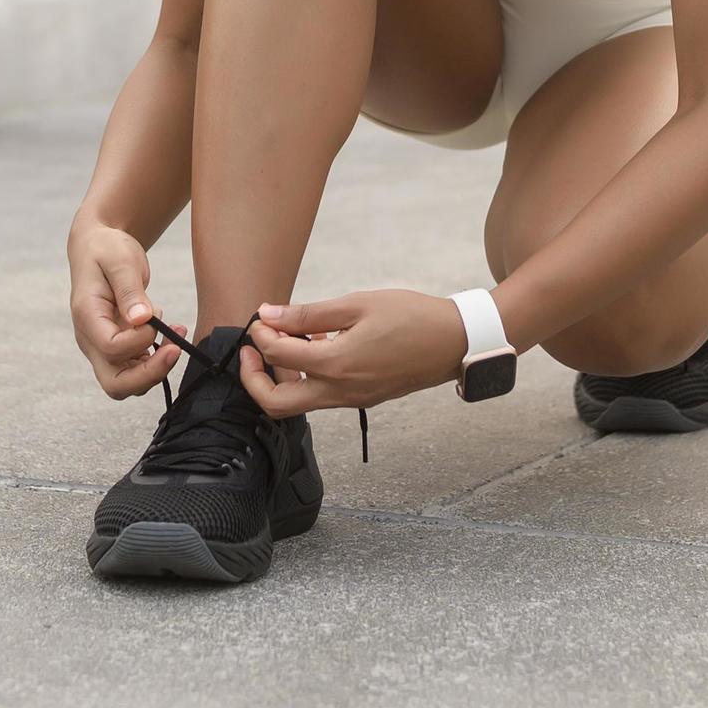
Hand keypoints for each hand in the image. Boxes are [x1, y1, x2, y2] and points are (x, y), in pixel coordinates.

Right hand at [68, 221, 181, 399]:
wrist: (98, 248)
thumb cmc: (107, 250)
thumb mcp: (120, 260)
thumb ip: (130, 290)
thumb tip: (142, 320)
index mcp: (87, 317)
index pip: (111, 349)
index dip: (139, 341)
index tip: (157, 319)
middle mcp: (91, 340)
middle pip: (115, 384)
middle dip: (149, 375)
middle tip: (175, 349)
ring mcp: (102, 348)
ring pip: (127, 384)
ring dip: (156, 369)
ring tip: (176, 334)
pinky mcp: (117, 349)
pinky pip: (136, 371)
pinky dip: (157, 361)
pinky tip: (171, 334)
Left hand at [241, 289, 471, 414]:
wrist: (455, 342)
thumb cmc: (412, 317)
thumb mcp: (358, 304)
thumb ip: (308, 313)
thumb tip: (269, 315)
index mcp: (336, 365)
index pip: (277, 355)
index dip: (261, 334)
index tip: (261, 316)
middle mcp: (340, 391)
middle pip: (276, 403)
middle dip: (253, 378)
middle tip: (252, 348)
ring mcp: (352, 400)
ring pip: (298, 403)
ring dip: (280, 377)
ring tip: (287, 340)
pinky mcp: (362, 398)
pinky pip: (321, 397)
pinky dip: (306, 376)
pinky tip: (316, 345)